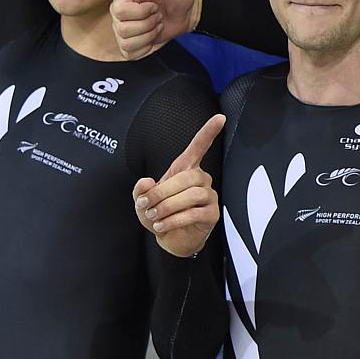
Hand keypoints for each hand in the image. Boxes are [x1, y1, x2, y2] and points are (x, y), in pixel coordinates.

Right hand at [112, 0, 199, 59]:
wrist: (186, 12)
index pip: (121, 12)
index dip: (143, 12)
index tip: (155, 5)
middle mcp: (117, 13)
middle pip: (123, 29)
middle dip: (148, 24)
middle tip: (158, 15)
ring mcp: (121, 30)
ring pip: (126, 42)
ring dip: (149, 36)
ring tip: (156, 24)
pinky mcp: (128, 45)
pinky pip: (130, 53)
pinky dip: (146, 48)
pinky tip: (153, 37)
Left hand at [132, 114, 223, 257]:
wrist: (170, 240)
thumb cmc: (160, 216)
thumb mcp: (142, 202)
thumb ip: (140, 191)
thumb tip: (146, 182)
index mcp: (185, 170)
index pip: (199, 147)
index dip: (208, 132)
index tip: (219, 118)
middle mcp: (201, 179)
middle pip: (188, 176)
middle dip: (162, 192)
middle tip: (147, 206)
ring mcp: (209, 196)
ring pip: (192, 194)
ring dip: (168, 207)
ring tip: (154, 217)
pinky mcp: (212, 214)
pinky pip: (195, 213)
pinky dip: (174, 220)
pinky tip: (163, 226)